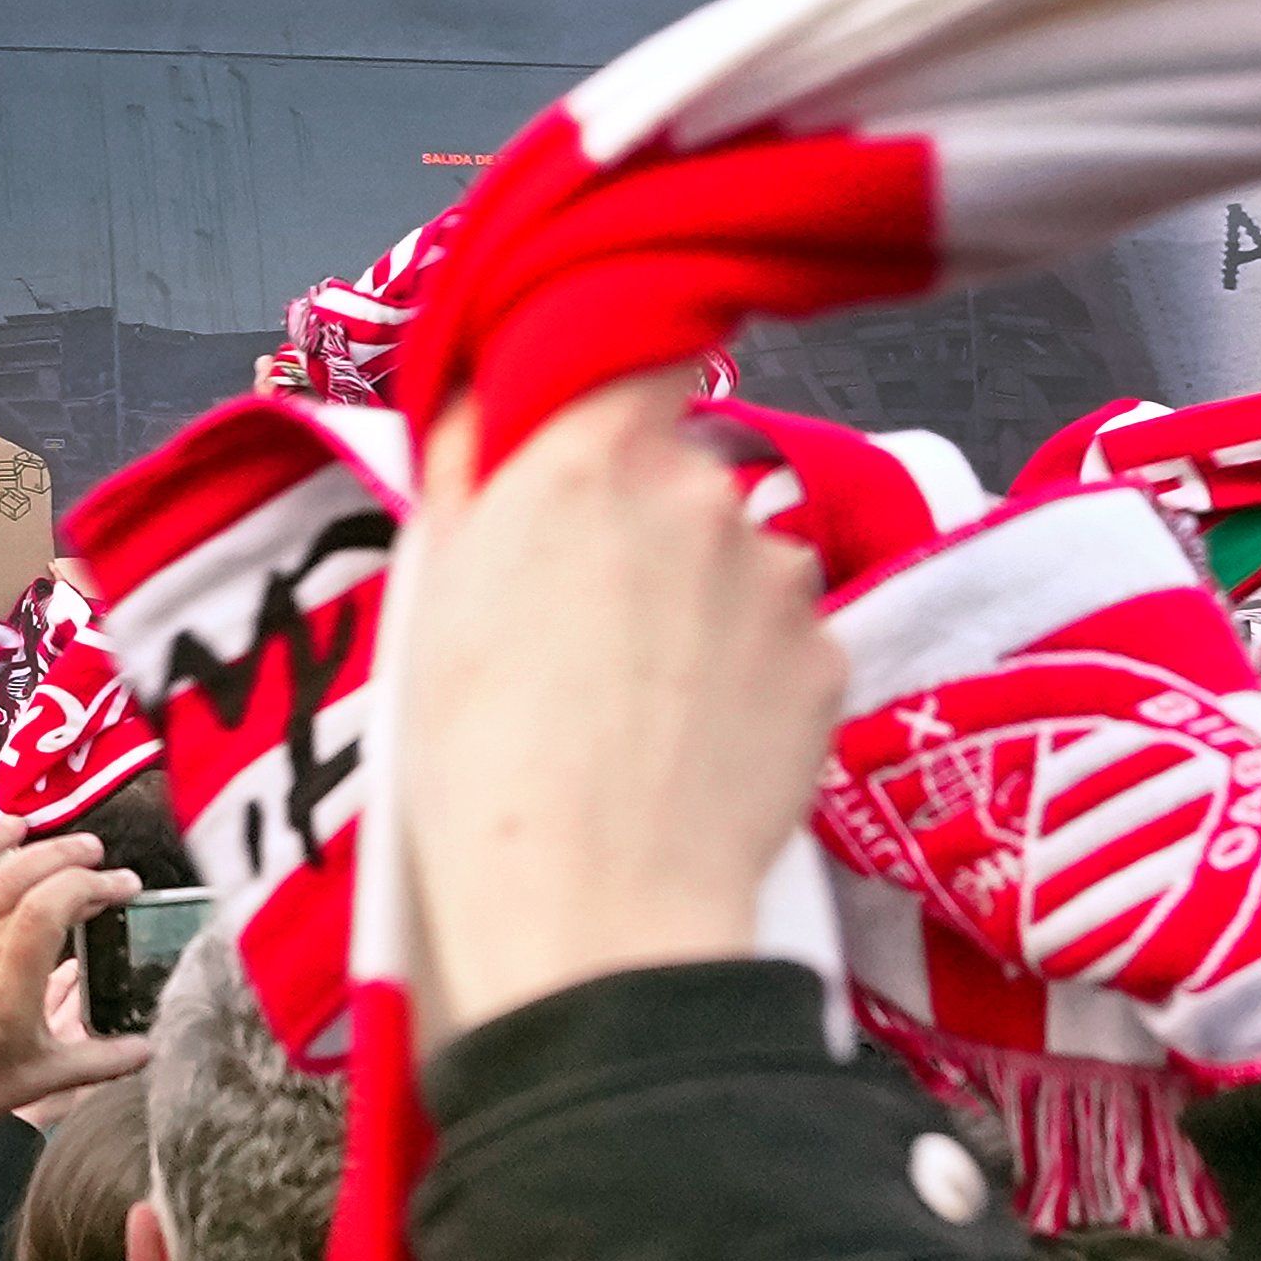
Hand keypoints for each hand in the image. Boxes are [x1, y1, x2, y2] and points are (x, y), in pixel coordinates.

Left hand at [0, 818, 143, 1132]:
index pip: (54, 905)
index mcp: (7, 980)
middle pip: (29, 877)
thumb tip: (149, 1049)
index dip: (95, 885)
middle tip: (104, 862)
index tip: (122, 887)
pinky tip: (6, 828)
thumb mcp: (41, 1079)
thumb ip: (101, 1060)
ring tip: (71, 844)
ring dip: (38, 847)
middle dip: (75, 861)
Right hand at [404, 364, 845, 1048]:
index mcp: (591, 451)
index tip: (598, 437)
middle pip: (682, 471)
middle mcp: (703, 486)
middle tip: (586, 622)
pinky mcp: (829, 657)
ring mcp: (780, 573)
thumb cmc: (481, 756)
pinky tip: (693, 742)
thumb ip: (464, 461)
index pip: (638, 351)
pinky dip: (749, 676)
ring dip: (704, 602)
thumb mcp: (431, 588)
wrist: (592, 909)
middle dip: (646, 524)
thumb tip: (482, 390)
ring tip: (641, 703)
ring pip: (739, 558)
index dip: (621, 385)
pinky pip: (784, 641)